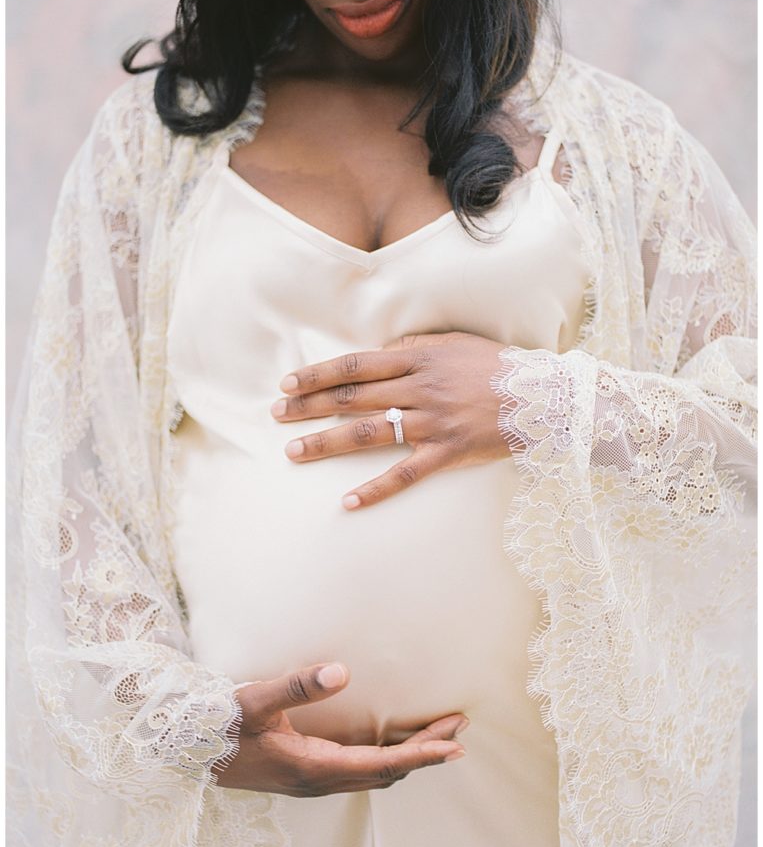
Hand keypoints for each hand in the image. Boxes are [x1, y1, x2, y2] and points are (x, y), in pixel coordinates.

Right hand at [214, 662, 467, 796]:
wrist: (185, 750)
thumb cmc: (220, 725)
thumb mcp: (256, 699)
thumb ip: (298, 685)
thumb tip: (343, 671)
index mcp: (314, 767)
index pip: (382, 765)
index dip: (421, 754)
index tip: (454, 746)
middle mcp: (320, 779)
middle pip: (388, 770)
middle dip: (426, 751)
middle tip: (460, 728)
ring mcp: (314, 778)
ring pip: (376, 772)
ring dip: (410, 753)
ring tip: (440, 732)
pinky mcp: (307, 770)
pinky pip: (359, 767)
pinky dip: (386, 754)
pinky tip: (393, 737)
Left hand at [270, 331, 512, 508]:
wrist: (543, 396)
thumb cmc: (496, 366)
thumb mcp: (454, 344)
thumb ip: (414, 347)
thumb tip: (378, 352)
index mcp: (418, 358)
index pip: (355, 365)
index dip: (318, 374)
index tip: (287, 383)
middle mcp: (420, 389)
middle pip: (353, 398)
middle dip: (309, 407)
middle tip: (275, 415)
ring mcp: (433, 423)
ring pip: (369, 434)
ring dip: (327, 443)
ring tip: (293, 452)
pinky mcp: (449, 453)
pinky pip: (405, 475)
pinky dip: (375, 489)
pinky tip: (346, 502)